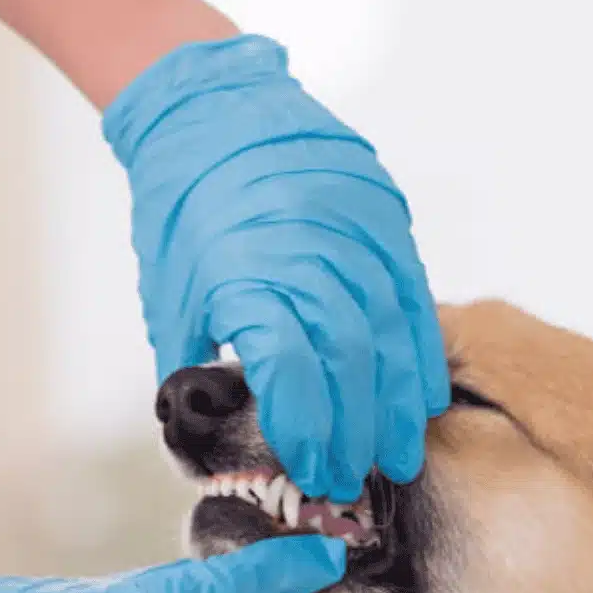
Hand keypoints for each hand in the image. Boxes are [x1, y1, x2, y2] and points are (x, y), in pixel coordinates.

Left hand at [104, 35, 451, 503]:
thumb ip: (195, 366)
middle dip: (356, 432)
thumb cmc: (184, 210)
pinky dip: (419, 353)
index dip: (305, 429)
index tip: (311, 472)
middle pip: (347, 359)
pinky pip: (414, 296)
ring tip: (399, 456)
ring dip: (397, 405)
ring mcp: (353, 230)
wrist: (215, 110)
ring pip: (390, 332)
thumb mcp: (171, 294)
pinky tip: (421, 397)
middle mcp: (306, 252)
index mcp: (244, 273)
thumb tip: (213, 438)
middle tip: (358, 482)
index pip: (288, 368)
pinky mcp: (384, 216)